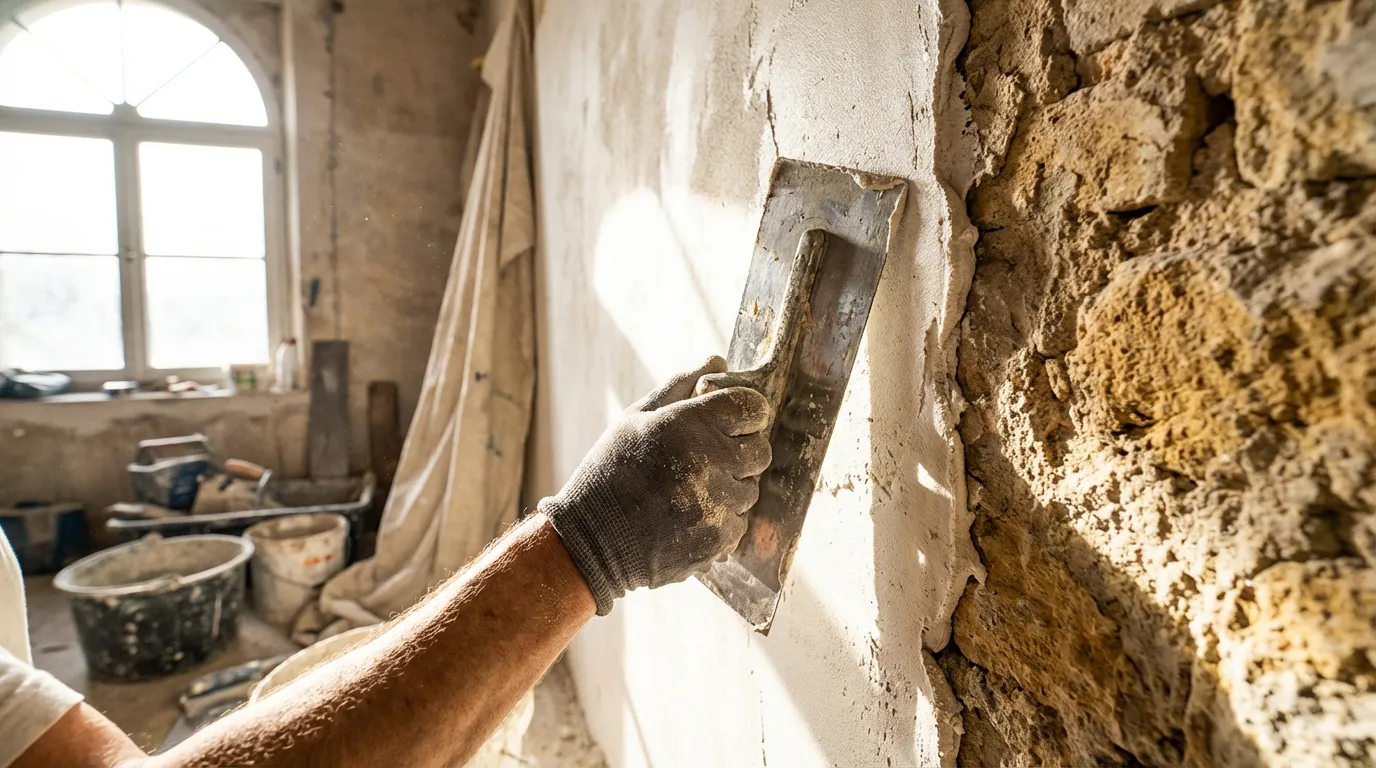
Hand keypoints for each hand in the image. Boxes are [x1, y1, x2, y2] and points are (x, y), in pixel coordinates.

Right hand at [540, 356, 772, 613]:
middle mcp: (709, 460)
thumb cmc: (611, 471)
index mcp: (688, 423)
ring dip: (729, 488)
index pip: (752, 406)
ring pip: (751, 488)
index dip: (745, 413)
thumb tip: (718, 361)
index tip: (731, 422)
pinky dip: (720, 520)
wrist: (591, 540)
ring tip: (689, 492)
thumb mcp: (636, 418)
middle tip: (706, 460)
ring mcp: (716, 502)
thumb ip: (680, 386)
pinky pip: (739, 522)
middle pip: (760, 449)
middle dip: (740, 452)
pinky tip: (687, 517)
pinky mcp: (718, 538)